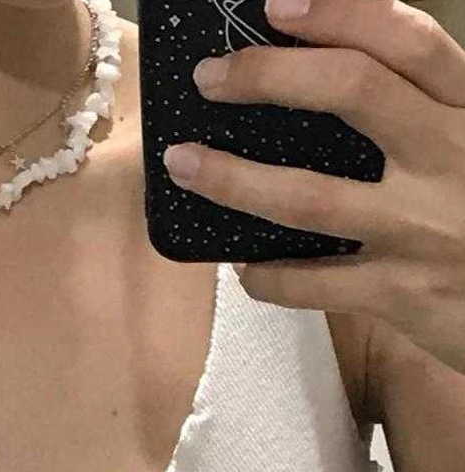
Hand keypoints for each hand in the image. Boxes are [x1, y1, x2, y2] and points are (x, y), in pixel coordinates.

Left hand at [162, 0, 464, 375]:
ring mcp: (423, 228)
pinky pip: (310, 282)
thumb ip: (425, 122)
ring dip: (233, 177)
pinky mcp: (401, 291)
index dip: (340, 15)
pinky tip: (244, 266)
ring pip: (310, 195)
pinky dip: (265, 275)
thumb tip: (322, 92)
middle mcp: (453, 159)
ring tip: (185, 163)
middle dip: (269, 76)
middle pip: (355, 91)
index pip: (408, 43)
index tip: (277, 7)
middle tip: (210, 78)